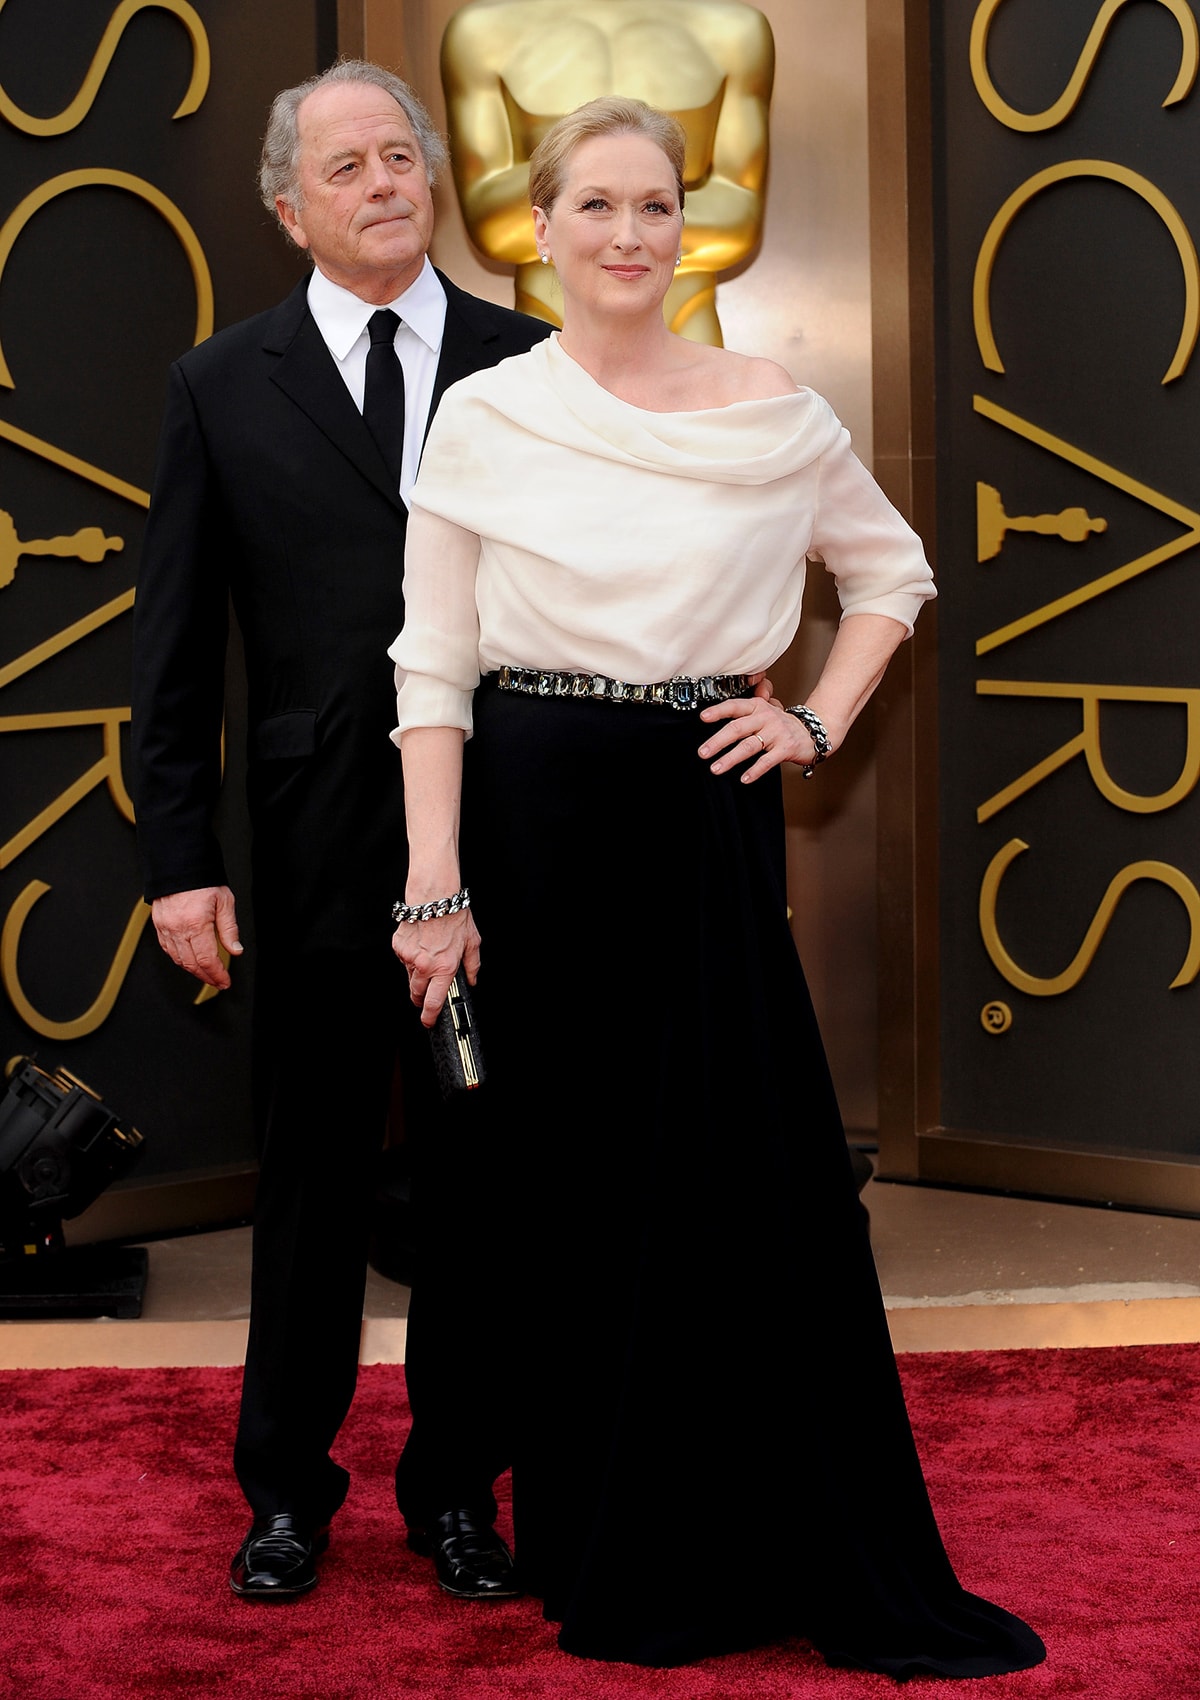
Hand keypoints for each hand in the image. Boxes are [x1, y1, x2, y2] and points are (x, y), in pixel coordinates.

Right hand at [151, 885, 241, 987]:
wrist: (178, 864)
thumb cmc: (202, 880)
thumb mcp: (224, 901)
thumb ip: (229, 929)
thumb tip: (235, 950)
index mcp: (195, 923)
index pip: (207, 959)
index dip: (217, 975)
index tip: (225, 981)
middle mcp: (178, 928)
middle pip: (192, 964)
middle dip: (207, 977)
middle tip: (218, 982)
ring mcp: (166, 928)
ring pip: (179, 959)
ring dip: (193, 971)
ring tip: (207, 974)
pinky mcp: (159, 925)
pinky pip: (168, 949)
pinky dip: (180, 959)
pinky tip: (190, 961)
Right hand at [392, 909, 481, 1027]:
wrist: (434, 897)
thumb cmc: (454, 916)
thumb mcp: (472, 943)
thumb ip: (472, 966)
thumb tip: (472, 979)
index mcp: (444, 968)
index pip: (434, 1002)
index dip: (430, 1016)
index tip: (429, 1022)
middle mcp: (424, 965)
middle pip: (416, 994)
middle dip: (421, 998)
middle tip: (428, 994)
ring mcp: (408, 957)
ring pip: (409, 977)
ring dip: (417, 976)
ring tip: (428, 959)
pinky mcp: (398, 947)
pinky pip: (403, 960)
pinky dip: (410, 958)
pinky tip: (420, 946)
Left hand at [697, 695, 835, 783]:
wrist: (813, 731)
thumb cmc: (782, 723)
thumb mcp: (766, 709)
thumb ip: (745, 709)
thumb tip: (717, 711)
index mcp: (757, 707)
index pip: (735, 707)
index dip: (718, 711)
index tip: (703, 717)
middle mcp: (766, 718)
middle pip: (737, 728)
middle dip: (718, 741)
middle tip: (703, 752)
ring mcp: (776, 733)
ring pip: (749, 746)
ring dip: (730, 758)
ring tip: (716, 768)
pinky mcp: (786, 749)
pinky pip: (767, 761)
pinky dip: (755, 771)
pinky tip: (744, 778)